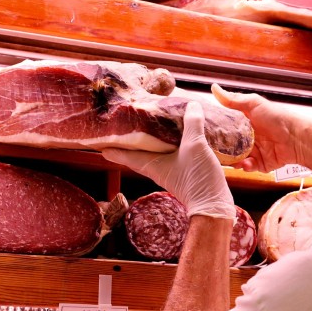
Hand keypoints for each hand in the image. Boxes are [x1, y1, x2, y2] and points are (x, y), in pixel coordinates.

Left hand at [102, 101, 234, 219]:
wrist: (214, 205)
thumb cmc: (197, 179)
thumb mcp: (194, 146)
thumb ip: (192, 123)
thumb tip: (190, 104)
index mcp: (152, 165)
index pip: (126, 155)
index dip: (113, 149)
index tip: (97, 143)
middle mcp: (157, 168)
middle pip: (138, 153)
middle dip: (130, 141)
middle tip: (121, 127)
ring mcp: (170, 170)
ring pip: (155, 152)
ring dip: (150, 140)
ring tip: (148, 125)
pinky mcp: (183, 170)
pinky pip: (171, 153)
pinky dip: (169, 143)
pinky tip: (176, 134)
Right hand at [212, 84, 311, 180]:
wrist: (296, 137)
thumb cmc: (276, 117)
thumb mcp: (253, 104)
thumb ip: (232, 99)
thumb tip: (214, 88)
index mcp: (244, 123)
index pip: (224, 127)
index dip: (214, 130)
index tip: (203, 132)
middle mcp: (247, 138)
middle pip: (228, 146)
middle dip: (220, 150)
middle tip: (212, 151)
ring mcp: (254, 152)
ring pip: (236, 159)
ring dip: (232, 161)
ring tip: (229, 160)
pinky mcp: (260, 164)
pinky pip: (248, 167)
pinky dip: (246, 166)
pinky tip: (246, 164)